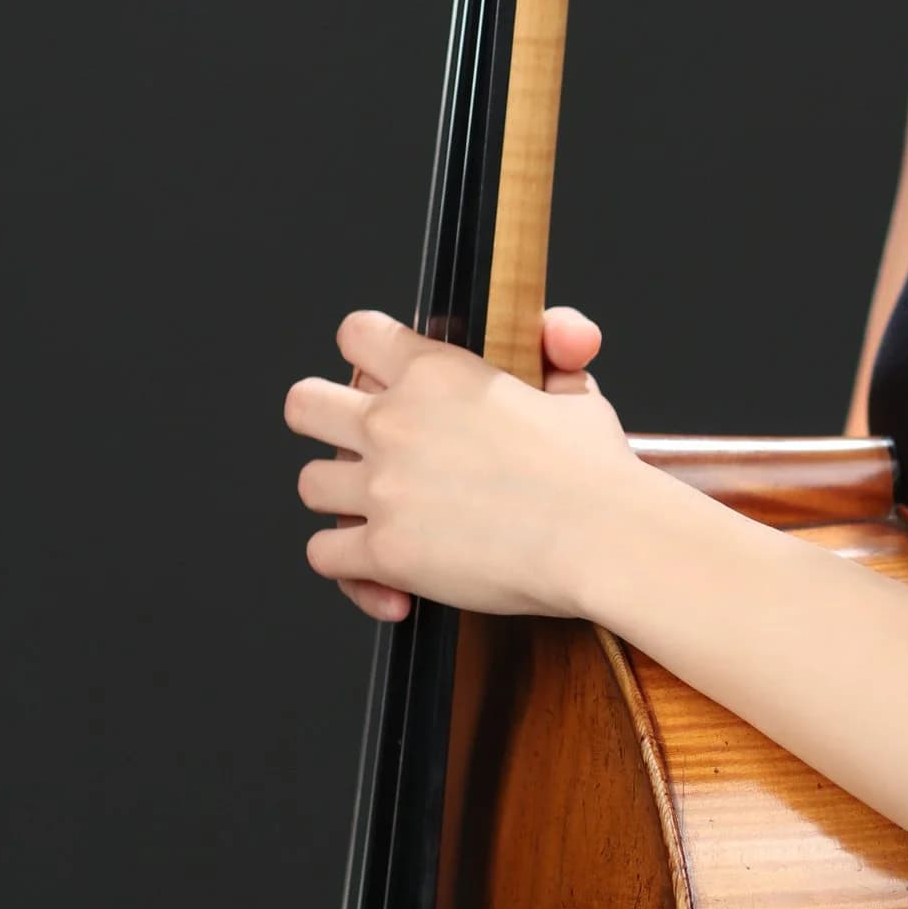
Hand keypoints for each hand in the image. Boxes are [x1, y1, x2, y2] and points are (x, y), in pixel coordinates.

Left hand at [286, 304, 634, 623]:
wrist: (603, 536)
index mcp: (436, 373)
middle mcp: (395, 423)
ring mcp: (383, 488)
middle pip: (304, 403)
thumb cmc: (596, 470)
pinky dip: (350, 569)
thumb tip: (563, 331)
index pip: (357, 335)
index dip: (366, 353)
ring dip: (339, 500)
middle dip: (322, 421)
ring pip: (309, 483)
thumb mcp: (576, 394)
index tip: (379, 375)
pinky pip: (325, 555)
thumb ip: (556, 355)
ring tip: (374, 513)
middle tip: (351, 442)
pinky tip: (385, 577)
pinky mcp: (385, 551)